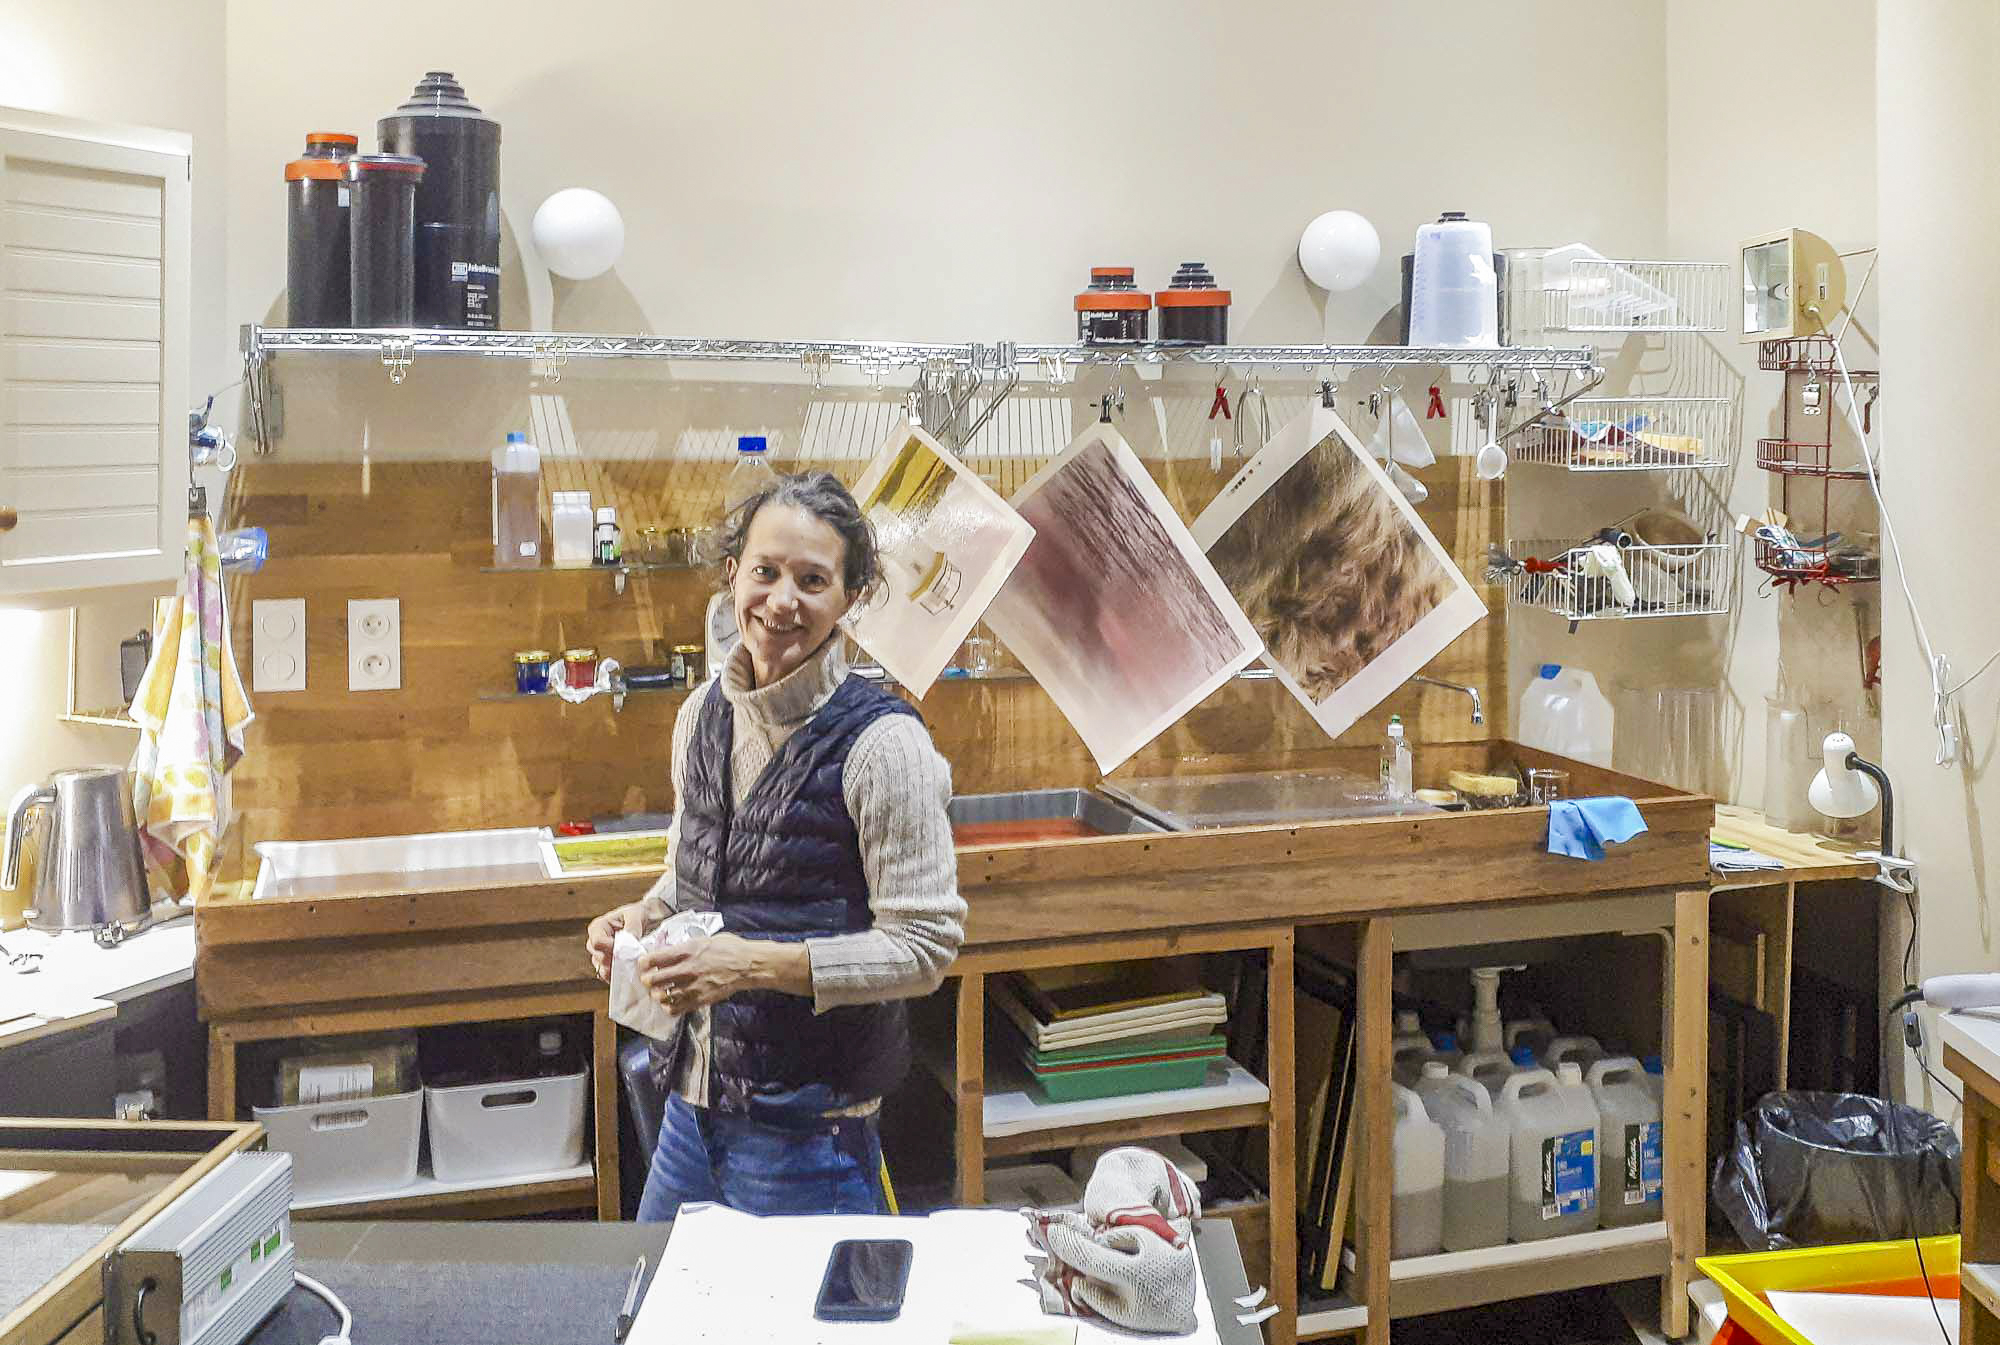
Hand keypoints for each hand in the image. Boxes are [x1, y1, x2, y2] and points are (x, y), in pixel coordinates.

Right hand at [586, 902, 648, 981]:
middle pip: (598, 958)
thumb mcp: (635, 915)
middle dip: (616, 960)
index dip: (611, 948)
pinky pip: (608, 976)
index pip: (597, 943)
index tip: (627, 949)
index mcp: (597, 927)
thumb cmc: (637, 914)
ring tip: (633, 966)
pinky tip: (630, 972)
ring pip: (602, 969)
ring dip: (617, 970)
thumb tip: (630, 940)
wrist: (645, 921)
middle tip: (633, 959)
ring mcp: (600, 956)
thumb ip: (632, 927)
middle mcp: (594, 943)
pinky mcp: (607, 966)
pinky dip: (618, 976)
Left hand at [639, 933, 809, 1012]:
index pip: (656, 958)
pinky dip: (670, 1006)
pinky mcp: (700, 999)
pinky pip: (677, 1008)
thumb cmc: (729, 948)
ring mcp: (693, 986)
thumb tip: (671, 949)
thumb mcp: (705, 939)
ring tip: (659, 992)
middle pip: (655, 979)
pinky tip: (670, 1002)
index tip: (643, 964)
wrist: (748, 965)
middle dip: (648, 980)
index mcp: (688, 951)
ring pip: (663, 995)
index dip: (645, 962)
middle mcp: (688, 969)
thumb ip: (686, 946)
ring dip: (658, 994)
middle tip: (648, 979)